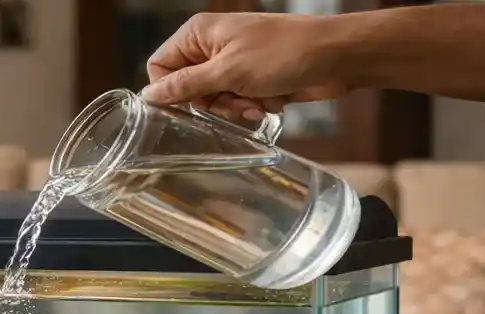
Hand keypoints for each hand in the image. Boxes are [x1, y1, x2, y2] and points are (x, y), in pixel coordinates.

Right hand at [142, 13, 351, 122]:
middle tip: (234, 102)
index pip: (160, 67)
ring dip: (233, 108)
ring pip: (212, 101)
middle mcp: (211, 46)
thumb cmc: (284, 53)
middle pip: (187, 89)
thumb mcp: (228, 72)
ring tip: (257, 102)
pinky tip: (270, 101)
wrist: (335, 57)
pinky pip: (235, 103)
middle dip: (211, 103)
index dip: (172, 90)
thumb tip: (148, 96)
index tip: (192, 102)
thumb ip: (185, 86)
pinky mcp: (251, 79)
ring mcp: (232, 63)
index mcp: (198, 34)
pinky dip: (250, 107)